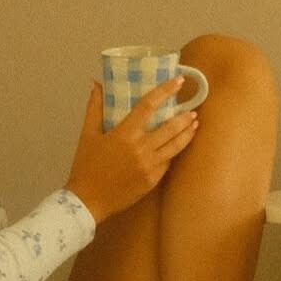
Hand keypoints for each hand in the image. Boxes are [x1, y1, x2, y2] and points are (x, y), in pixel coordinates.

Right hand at [65, 80, 198, 222]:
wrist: (88, 200)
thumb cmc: (86, 166)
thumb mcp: (87, 135)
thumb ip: (95, 108)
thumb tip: (97, 85)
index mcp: (125, 134)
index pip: (149, 106)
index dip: (165, 91)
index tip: (178, 80)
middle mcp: (141, 148)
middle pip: (170, 127)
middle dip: (184, 117)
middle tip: (193, 110)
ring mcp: (150, 166)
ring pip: (175, 146)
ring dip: (187, 134)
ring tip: (195, 125)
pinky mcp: (153, 180)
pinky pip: (168, 163)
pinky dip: (174, 152)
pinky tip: (178, 146)